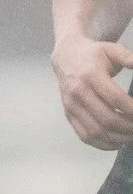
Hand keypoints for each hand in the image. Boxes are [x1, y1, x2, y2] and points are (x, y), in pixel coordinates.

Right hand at [53, 34, 132, 149]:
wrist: (66, 57)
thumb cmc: (93, 54)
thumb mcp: (113, 49)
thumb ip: (129, 57)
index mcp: (90, 76)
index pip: (115, 99)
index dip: (132, 110)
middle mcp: (78, 93)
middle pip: (106, 119)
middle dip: (128, 126)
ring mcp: (72, 106)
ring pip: (96, 131)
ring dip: (118, 138)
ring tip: (132, 135)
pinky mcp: (69, 115)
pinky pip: (85, 136)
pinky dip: (103, 144)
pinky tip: (118, 142)